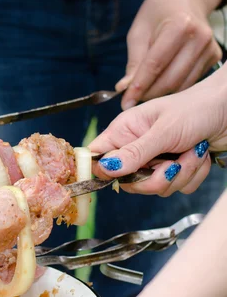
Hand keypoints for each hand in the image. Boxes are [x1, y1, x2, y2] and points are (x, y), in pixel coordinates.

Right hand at [91, 66, 226, 195]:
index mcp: (125, 131)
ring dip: (181, 173)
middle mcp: (136, 147)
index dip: (104, 170)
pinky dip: (193, 175)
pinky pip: (176, 188)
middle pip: (128, 182)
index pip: (97, 157)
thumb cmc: (197, 109)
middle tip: (172, 163)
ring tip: (194, 151)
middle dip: (156, 177)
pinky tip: (200, 155)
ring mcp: (156, 160)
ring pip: (155, 188)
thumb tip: (106, 169)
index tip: (123, 173)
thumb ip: (135, 152)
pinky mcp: (175, 170)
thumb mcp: (164, 130)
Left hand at [116, 0, 222, 109]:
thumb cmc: (156, 15)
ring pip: (180, 85)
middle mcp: (199, 37)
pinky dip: (172, 89)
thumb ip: (134, 62)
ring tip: (144, 92)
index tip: (125, 102)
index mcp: (179, 26)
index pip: (155, 65)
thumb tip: (124, 88)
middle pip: (170, 79)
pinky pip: (189, 82)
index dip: (138, 87)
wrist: (183, 2)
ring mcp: (209, 48)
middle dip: (148, 94)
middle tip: (131, 100)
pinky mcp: (213, 57)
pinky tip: (160, 85)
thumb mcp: (138, 33)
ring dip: (159, 94)